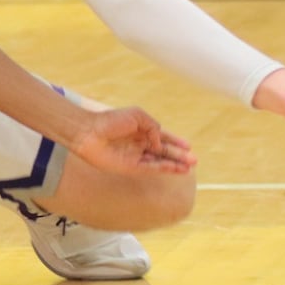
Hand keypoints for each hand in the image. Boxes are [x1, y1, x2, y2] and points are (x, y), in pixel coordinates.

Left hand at [74, 106, 196, 174]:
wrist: (90, 132)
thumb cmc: (111, 120)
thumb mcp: (137, 116)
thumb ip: (153, 127)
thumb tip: (159, 142)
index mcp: (141, 130)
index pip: (162, 137)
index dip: (175, 142)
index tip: (188, 146)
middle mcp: (140, 144)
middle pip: (163, 152)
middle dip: (179, 156)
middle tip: (194, 160)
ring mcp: (135, 156)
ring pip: (159, 162)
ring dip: (174, 165)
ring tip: (189, 168)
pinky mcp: (130, 167)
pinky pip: (150, 169)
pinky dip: (163, 169)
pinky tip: (174, 169)